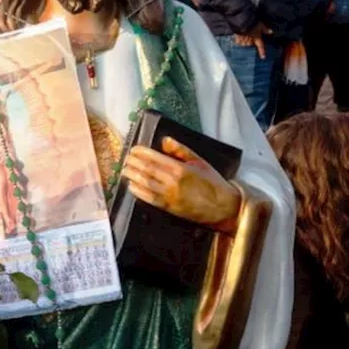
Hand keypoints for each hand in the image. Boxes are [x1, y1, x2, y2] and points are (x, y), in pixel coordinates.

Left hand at [122, 137, 241, 232]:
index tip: (134, 149)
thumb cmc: (213, 182)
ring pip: (145, 184)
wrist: (223, 206)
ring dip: (132, 177)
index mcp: (181, 169)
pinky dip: (138, 192)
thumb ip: (181, 150)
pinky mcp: (170, 208)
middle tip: (125, 158)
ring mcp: (170, 197)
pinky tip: (132, 186)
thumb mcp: (199, 161)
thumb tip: (164, 140)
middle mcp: (173, 183)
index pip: (155, 158)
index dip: (141, 153)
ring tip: (125, 170)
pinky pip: (150, 199)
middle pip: (147, 171)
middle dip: (133, 163)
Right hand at [232, 23, 271, 58]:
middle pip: (250, 44)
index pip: (260, 46)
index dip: (262, 52)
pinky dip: (238, 40)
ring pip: (244, 44)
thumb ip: (265, 29)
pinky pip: (238, 42)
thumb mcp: (261, 25)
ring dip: (244, 40)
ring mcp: (244, 41)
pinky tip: (238, 36)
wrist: (244, 22)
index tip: (263, 57)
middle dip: (249, 40)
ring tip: (243, 34)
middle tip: (249, 34)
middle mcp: (251, 41)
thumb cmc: (254, 24)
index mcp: (257, 38)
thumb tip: (271, 32)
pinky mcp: (238, 39)